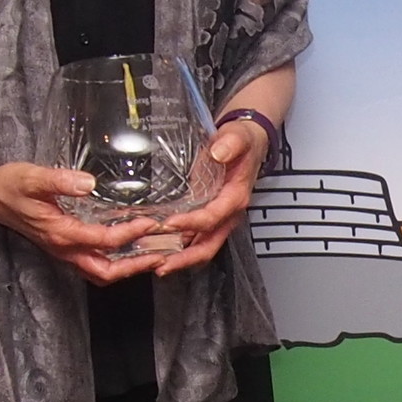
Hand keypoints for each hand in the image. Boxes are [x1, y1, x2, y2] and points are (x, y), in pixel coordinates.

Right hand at [0, 157, 176, 284]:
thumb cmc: (11, 185)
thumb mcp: (32, 178)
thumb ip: (60, 181)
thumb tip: (89, 183)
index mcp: (61, 233)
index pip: (104, 241)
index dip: (130, 234)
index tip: (151, 223)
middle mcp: (65, 248)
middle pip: (105, 271)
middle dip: (135, 266)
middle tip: (163, 254)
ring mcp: (65, 251)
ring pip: (101, 272)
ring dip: (128, 268)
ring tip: (154, 255)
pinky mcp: (66, 247)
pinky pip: (95, 263)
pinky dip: (117, 261)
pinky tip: (132, 248)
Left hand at [151, 117, 271, 276]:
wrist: (247, 143)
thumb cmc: (242, 142)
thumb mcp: (238, 136)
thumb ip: (230, 143)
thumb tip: (218, 152)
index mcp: (235, 197)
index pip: (212, 217)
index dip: (191, 223)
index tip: (169, 224)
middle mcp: (228, 214)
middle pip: (208, 245)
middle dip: (184, 258)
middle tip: (161, 265)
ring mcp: (218, 219)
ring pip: (200, 247)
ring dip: (178, 258)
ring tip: (154, 264)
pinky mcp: (208, 218)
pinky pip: (194, 239)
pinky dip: (177, 248)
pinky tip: (158, 250)